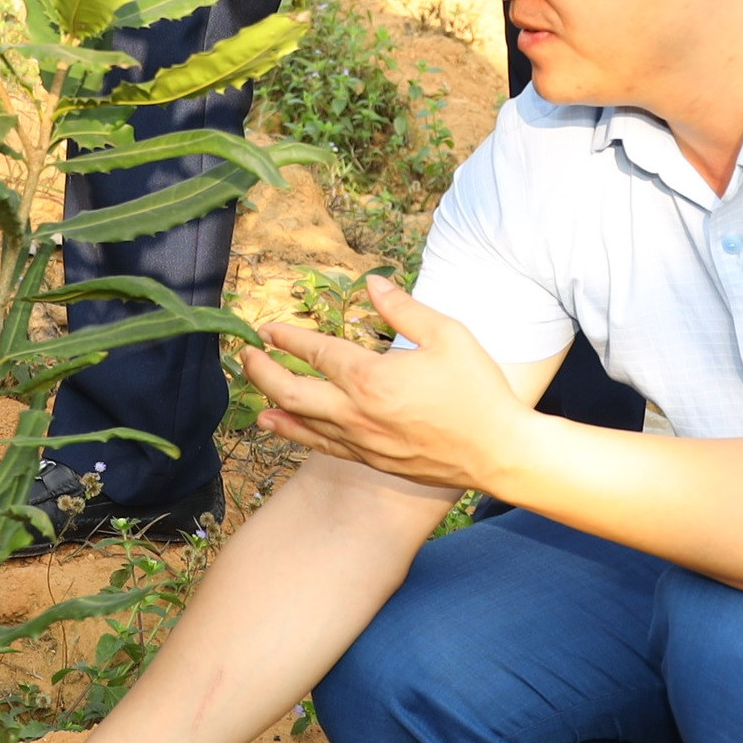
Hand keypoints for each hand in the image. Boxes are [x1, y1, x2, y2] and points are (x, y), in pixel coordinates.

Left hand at [236, 276, 526, 495]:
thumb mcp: (447, 335)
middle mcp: (357, 413)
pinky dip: (295, 434)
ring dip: (272, 403)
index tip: (266, 327)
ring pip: (301, 424)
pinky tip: (281, 427)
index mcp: (372, 377)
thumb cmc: (478, 391)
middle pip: (292, 391)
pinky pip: (322, 446)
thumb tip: (372, 283)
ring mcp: (361, 441)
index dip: (288, 338)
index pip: (317, 352)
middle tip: (243, 356)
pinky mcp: (371, 460)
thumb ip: (404, 308)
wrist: (498, 452)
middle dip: (262, 372)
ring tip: (251, 394)